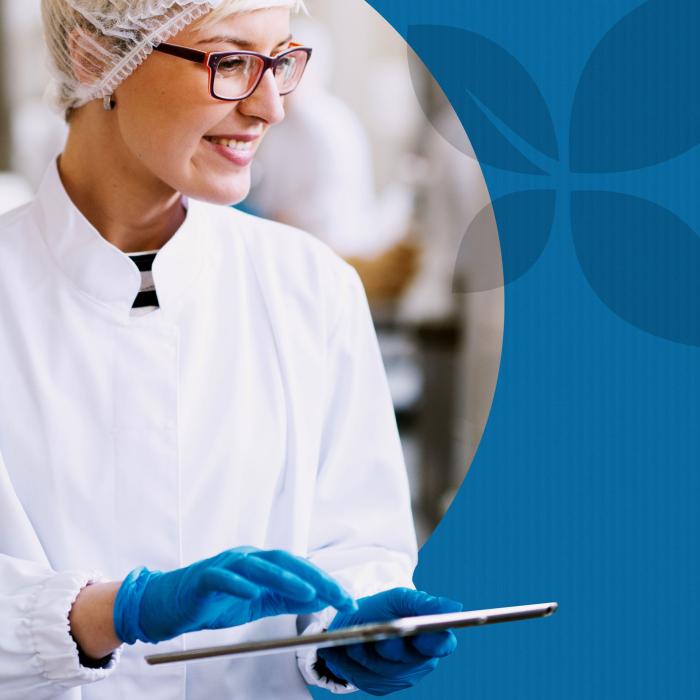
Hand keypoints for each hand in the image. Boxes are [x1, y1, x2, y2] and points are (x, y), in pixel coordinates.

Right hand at [113, 547, 356, 644]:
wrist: (169, 605)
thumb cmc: (215, 602)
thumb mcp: (257, 603)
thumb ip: (285, 600)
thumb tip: (318, 600)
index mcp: (262, 563)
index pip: (298, 568)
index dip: (325, 582)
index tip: (347, 601)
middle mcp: (247, 557)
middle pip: (285, 560)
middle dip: (315, 578)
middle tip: (338, 596)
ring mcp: (226, 564)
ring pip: (258, 565)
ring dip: (285, 578)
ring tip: (308, 591)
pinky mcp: (204, 577)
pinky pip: (223, 577)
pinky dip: (238, 584)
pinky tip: (251, 594)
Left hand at [317, 587, 461, 695]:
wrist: (357, 621)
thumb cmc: (383, 608)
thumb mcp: (400, 599)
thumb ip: (424, 603)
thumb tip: (455, 608)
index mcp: (431, 639)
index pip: (443, 644)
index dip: (433, 641)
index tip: (420, 632)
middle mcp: (419, 663)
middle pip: (405, 658)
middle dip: (389, 644)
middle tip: (376, 635)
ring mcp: (399, 678)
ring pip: (381, 668)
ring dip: (365, 651)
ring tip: (354, 640)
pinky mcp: (379, 687)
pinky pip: (364, 677)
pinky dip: (352, 662)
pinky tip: (346, 650)